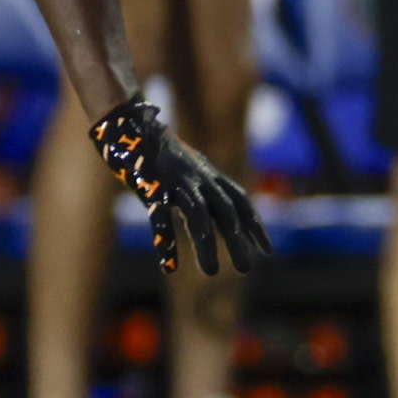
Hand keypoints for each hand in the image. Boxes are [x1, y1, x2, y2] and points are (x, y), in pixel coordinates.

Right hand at [90, 97, 272, 275]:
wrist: (130, 125)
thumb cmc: (160, 150)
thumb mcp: (189, 167)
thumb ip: (203, 186)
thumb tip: (216, 208)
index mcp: (209, 176)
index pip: (241, 202)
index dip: (255, 226)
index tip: (267, 250)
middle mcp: (200, 179)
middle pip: (227, 213)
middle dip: (238, 241)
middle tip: (247, 269)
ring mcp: (177, 182)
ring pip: (199, 217)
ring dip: (207, 246)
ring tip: (212, 272)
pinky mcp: (152, 187)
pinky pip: (160, 219)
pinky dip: (166, 243)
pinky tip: (169, 267)